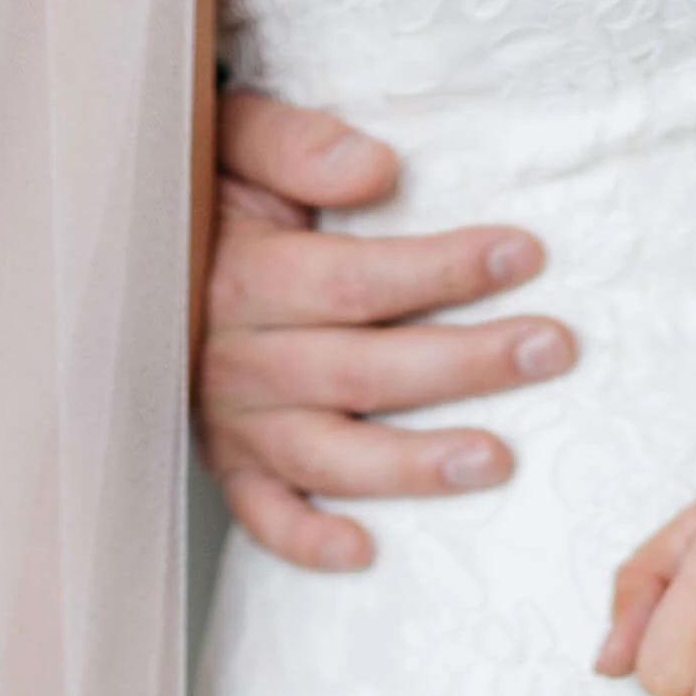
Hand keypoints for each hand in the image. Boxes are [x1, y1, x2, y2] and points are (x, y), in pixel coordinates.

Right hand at [201, 92, 577, 571]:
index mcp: (243, 275)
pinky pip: (263, 515)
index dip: (440, 270)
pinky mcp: (232, 467)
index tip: (523, 253)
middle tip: (551, 349)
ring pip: (328, 454)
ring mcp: (233, 422)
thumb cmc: (216, 192)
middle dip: (463, 362)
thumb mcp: (236, 141)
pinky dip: (304, 540)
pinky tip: (363, 554)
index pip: (354, 281)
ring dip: (412, 465)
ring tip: (495, 462)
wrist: (144, 249)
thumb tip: (374, 168)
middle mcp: (236, 358)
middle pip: (360, 370)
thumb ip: (294, 144)